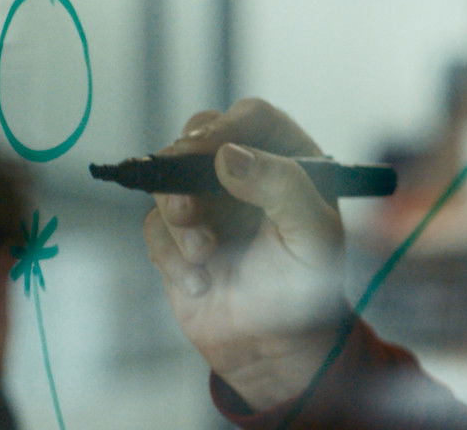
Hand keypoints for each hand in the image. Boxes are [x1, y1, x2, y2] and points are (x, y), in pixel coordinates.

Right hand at [143, 98, 346, 409]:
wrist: (275, 349)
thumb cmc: (307, 288)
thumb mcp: (311, 234)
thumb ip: (281, 186)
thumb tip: (229, 154)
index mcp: (291, 161)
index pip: (254, 118)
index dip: (227, 125)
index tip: (206, 150)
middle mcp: (247, 173)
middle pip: (200, 136)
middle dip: (185, 167)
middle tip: (189, 206)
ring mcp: (210, 201)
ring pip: (168, 179)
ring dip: (180, 217)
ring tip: (204, 254)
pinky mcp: (178, 235)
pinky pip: (155, 226)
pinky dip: (172, 254)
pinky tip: (201, 283)